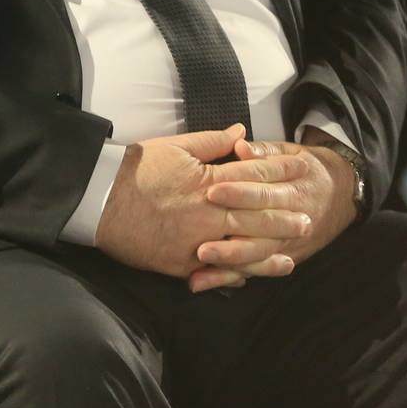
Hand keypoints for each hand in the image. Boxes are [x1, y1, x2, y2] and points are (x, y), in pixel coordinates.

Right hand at [93, 125, 312, 281]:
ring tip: (292, 253)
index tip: (300, 171)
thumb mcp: (173, 146)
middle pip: (257, 215)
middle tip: (307, 218)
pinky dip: (237, 273)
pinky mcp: (182, 262)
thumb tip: (241, 132)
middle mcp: (209, 213)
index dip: (280, 172)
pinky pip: (217, 271)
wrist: (99, 198)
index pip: (253, 175)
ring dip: (270, 251)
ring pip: (244, 249)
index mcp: (208, 181)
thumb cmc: (135, 169)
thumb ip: (211, 141)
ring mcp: (198, 240)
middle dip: (284, 216)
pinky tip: (253, 275)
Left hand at [192, 135, 357, 290]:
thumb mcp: (290, 152)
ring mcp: (289, 241)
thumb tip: (240, 146)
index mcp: (293, 187)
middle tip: (201, 236)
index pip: (263, 188)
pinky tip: (204, 281)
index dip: (238, 190)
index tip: (211, 191)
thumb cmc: (306, 169)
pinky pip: (257, 269)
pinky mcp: (285, 257)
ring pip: (259, 253)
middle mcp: (294, 218)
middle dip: (231, 232)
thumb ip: (263, 151)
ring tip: (201, 259)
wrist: (344, 194)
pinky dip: (230, 277)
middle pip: (260, 226)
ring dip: (230, 259)